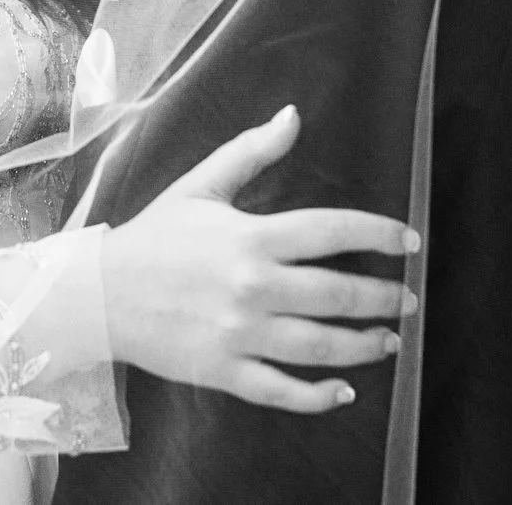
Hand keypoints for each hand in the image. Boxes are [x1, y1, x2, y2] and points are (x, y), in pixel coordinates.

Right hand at [98, 105, 418, 413]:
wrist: (100, 295)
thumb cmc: (155, 237)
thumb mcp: (200, 185)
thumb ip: (251, 151)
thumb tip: (293, 115)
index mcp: (251, 237)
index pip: (332, 231)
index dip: (380, 234)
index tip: (411, 242)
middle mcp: (252, 287)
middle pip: (337, 294)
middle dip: (384, 297)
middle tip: (410, 299)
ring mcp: (239, 334)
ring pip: (320, 347)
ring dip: (364, 345)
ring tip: (390, 340)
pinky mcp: (224, 372)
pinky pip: (282, 390)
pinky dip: (318, 396)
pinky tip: (345, 391)